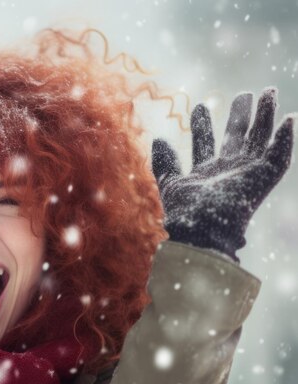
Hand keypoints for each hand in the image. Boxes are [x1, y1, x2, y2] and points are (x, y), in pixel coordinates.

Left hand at [151, 88, 293, 261]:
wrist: (202, 229)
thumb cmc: (185, 211)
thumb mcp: (170, 182)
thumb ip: (165, 162)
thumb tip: (159, 138)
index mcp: (206, 173)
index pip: (206, 144)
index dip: (203, 125)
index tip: (200, 106)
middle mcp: (228, 172)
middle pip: (238, 138)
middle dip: (242, 115)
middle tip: (246, 93)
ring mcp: (247, 173)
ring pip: (260, 139)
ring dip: (266, 117)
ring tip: (269, 93)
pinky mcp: (264, 177)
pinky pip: (280, 156)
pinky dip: (286, 139)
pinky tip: (291, 120)